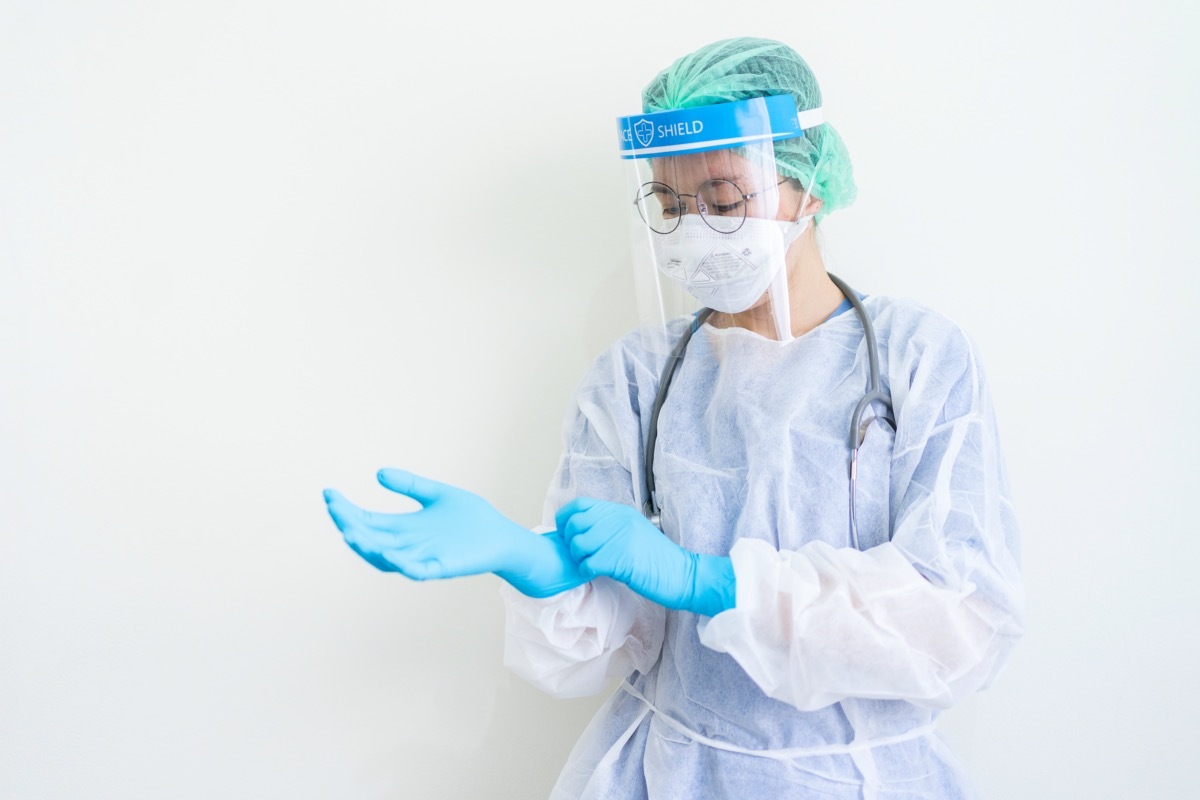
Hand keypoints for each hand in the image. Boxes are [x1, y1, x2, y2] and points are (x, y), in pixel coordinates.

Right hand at [323, 469, 587, 597]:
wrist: (504, 537)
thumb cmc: (472, 520)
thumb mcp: (436, 495)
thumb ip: (410, 485)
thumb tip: (378, 472)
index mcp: (404, 528)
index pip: (367, 521)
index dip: (347, 510)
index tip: (329, 494)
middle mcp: (408, 545)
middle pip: (370, 538)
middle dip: (350, 525)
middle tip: (334, 510)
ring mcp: (423, 558)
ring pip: (386, 558)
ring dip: (368, 547)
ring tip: (350, 533)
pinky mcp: (443, 567)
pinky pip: (418, 570)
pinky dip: (402, 565)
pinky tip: (388, 554)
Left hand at [556, 497, 735, 615]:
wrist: (681, 573)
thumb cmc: (657, 557)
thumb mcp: (634, 530)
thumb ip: (610, 526)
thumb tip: (580, 532)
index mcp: (619, 511)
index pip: (579, 504)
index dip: (565, 519)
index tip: (565, 533)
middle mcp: (617, 519)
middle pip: (575, 524)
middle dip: (570, 542)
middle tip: (579, 554)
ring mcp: (619, 538)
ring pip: (578, 544)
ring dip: (578, 558)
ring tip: (590, 565)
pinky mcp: (620, 559)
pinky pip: (588, 563)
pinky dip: (586, 571)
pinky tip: (596, 574)